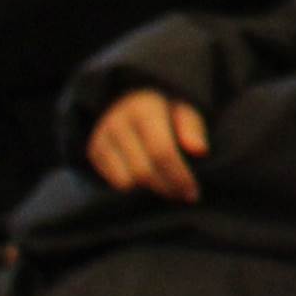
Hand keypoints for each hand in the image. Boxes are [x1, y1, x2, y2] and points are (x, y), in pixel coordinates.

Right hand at [85, 87, 208, 202]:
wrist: (130, 100)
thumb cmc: (166, 111)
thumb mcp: (184, 112)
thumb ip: (193, 129)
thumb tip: (200, 151)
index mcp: (144, 109)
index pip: (161, 151)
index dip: (178, 175)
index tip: (193, 192)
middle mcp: (118, 122)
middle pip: (143, 170)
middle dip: (167, 187)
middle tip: (186, 196)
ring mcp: (102, 137)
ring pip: (127, 181)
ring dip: (151, 189)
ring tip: (170, 187)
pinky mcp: (94, 152)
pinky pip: (114, 182)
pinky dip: (135, 188)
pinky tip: (150, 183)